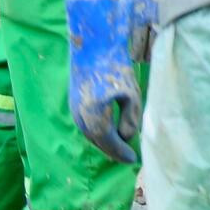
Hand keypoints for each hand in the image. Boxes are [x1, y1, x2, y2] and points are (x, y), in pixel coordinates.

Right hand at [66, 0, 139, 162]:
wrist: (92, 49)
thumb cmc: (115, 68)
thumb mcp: (130, 94)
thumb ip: (130, 117)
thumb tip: (127, 136)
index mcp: (95, 118)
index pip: (110, 143)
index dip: (122, 153)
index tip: (134, 160)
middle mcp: (82, 119)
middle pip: (99, 142)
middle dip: (114, 151)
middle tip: (129, 157)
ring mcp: (76, 113)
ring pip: (93, 135)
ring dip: (106, 142)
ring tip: (121, 148)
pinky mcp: (76, 106)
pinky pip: (89, 126)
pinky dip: (100, 133)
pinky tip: (111, 132)